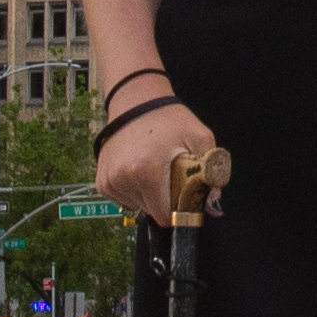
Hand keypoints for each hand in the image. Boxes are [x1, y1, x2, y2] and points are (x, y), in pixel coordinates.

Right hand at [92, 103, 221, 213]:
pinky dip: (134, 191)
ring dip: (149, 195)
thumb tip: (214, 208)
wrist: (136, 101)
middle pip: (152, 212)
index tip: (183, 194)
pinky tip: (138, 170)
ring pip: (138, 207)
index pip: (165, 215)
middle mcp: (123, 178)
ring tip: (153, 168)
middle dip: (164, 200)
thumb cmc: (169, 119)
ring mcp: (109, 181)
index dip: (179, 209)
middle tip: (169, 175)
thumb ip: (212, 174)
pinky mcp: (102, 182)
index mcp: (147, 172)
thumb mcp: (200, 138)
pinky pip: (124, 200)